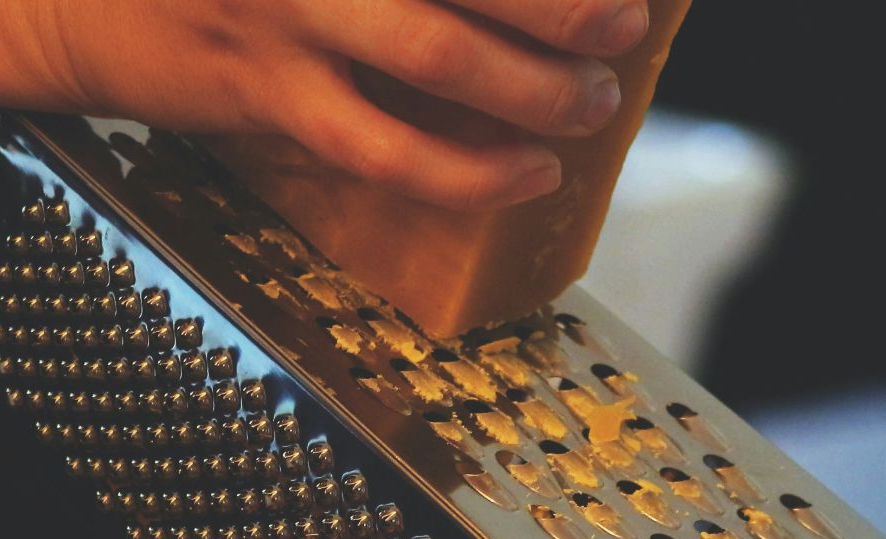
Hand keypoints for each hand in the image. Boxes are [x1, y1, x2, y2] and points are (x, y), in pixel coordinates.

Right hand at [0, 0, 649, 208]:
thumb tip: (488, 1)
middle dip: (570, 5)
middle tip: (624, 24)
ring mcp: (280, 11)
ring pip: (440, 60)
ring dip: (537, 87)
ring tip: (591, 101)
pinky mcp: (261, 92)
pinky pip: (386, 150)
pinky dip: (470, 171)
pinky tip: (526, 174)